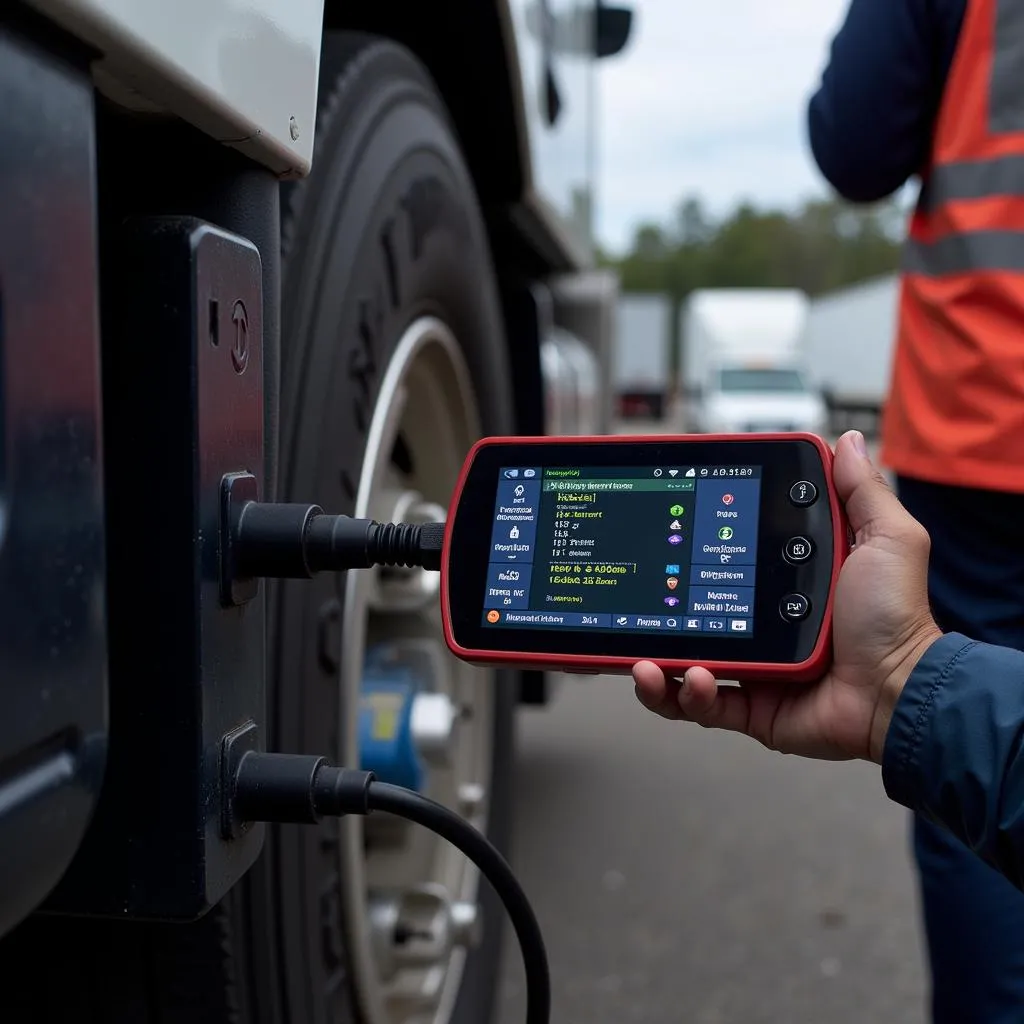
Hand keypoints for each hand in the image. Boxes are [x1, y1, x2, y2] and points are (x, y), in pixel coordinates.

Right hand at [633, 431, 942, 762]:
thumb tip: (849, 442)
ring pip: (683, 660)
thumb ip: (860, 493)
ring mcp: (752, 663)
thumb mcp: (884, 540)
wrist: (900, 691)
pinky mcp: (749, 705)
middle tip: (642, 595)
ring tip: (648, 657)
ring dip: (656, 660)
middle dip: (658, 605)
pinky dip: (681, 695)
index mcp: (782, 582)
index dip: (693, 547)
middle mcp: (760, 622)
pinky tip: (688, 678)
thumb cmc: (895, 617)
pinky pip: (700, 703)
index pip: (725, 558)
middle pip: (690, 608)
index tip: (669, 530)